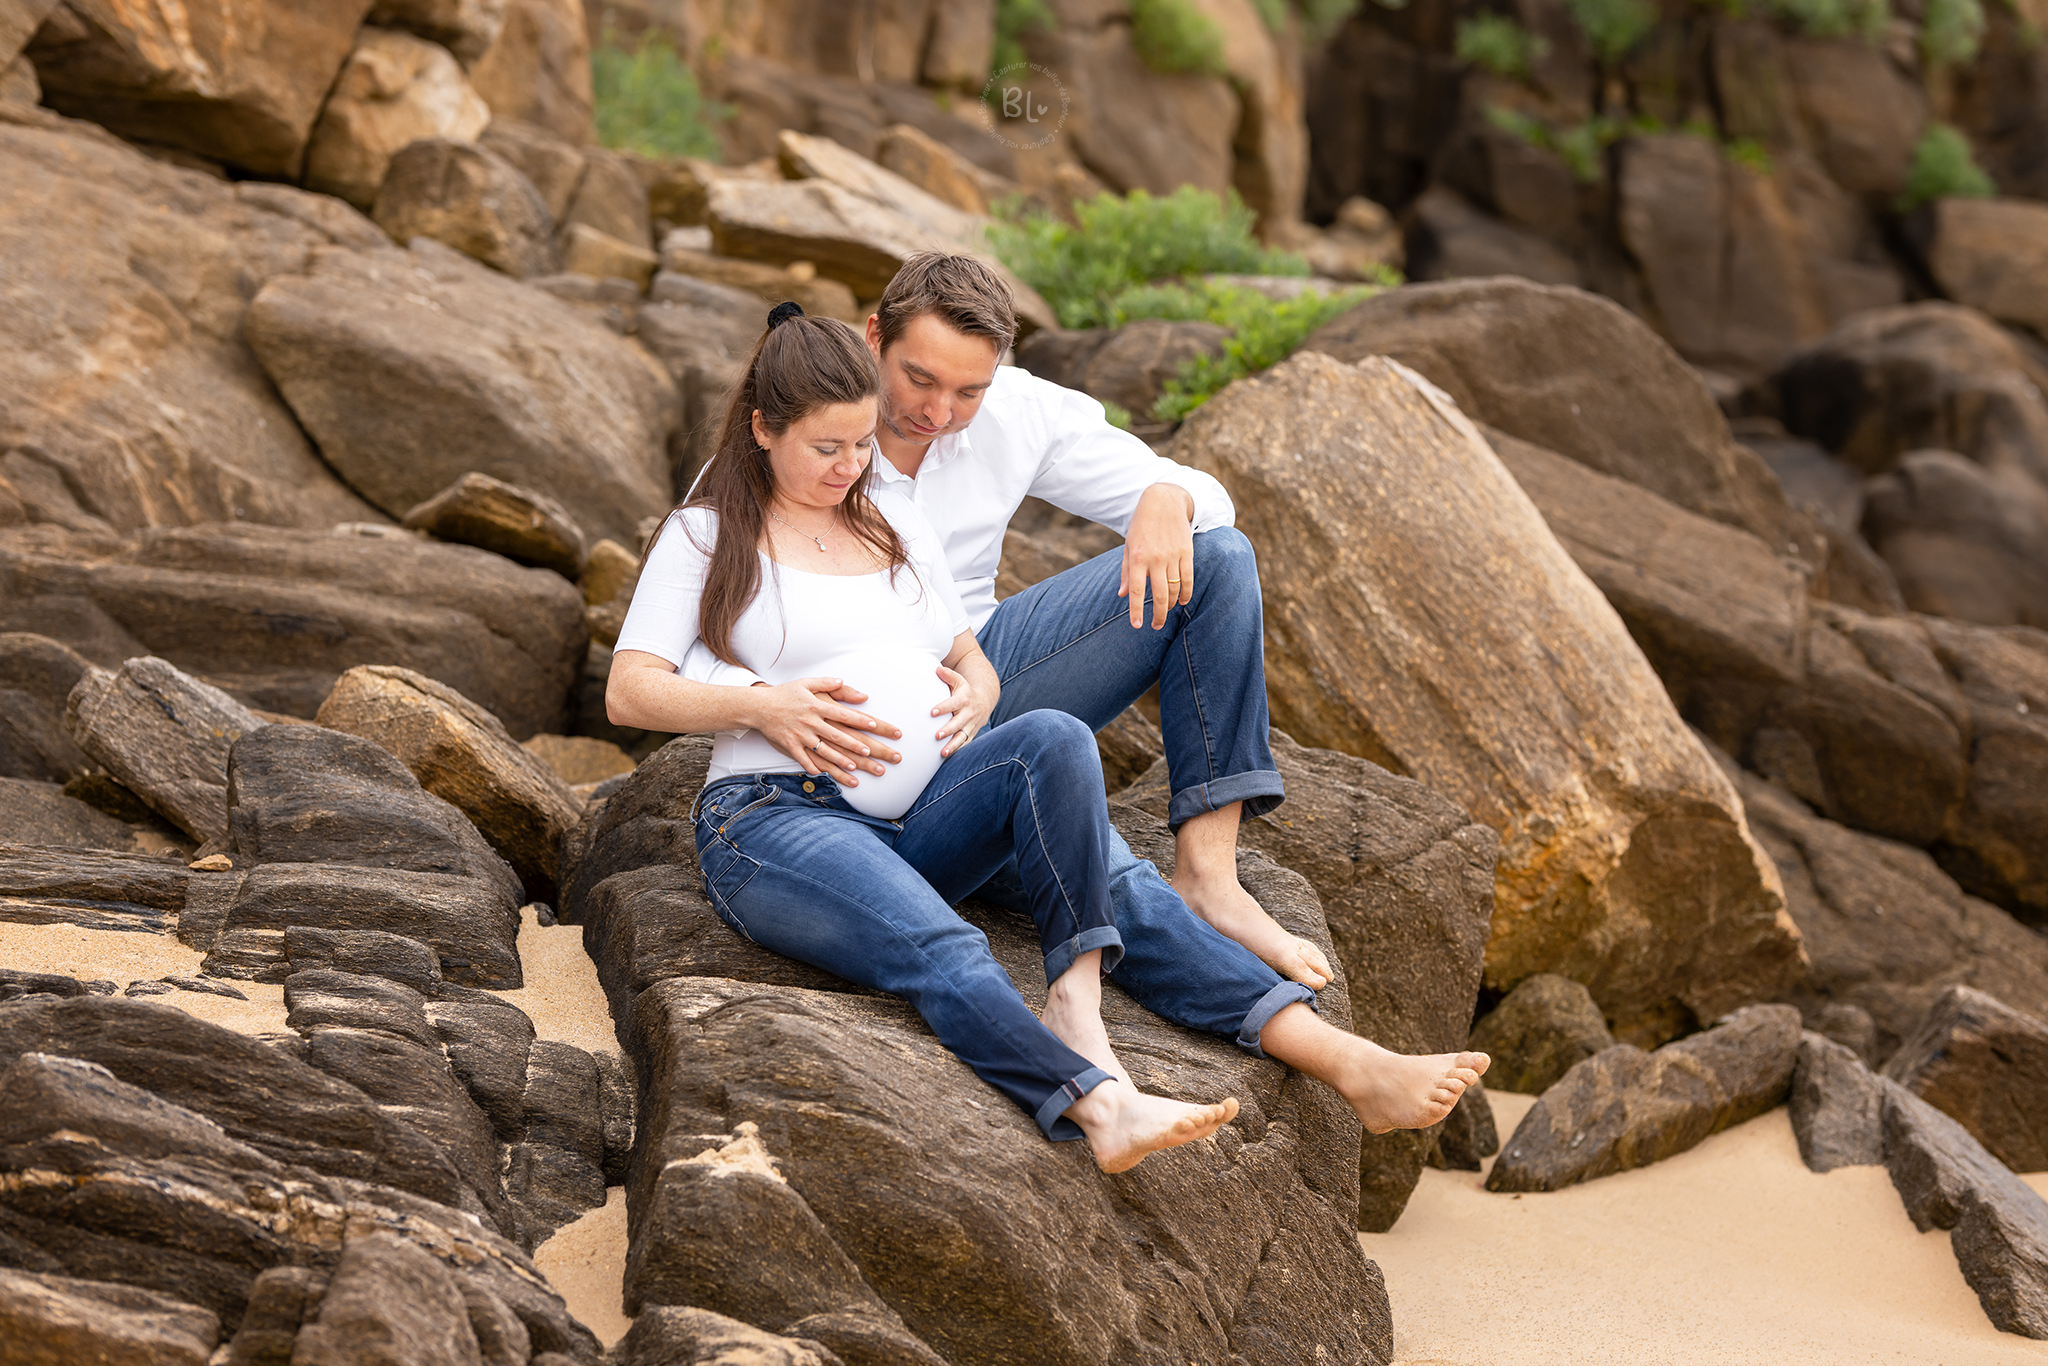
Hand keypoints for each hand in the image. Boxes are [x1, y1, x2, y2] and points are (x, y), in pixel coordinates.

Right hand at [748, 678, 902, 782]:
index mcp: (817, 705)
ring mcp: (800, 734)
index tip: (873, 724)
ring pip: (823, 750)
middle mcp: (810, 721)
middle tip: (870, 752)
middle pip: (837, 735)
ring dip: (838, 759)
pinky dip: (812, 767)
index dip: (858, 719)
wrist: (759, 705)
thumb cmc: (785, 693)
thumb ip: (827, 683)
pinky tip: (823, 774)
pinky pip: (802, 759)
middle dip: (854, 744)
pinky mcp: (789, 744)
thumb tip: (844, 681)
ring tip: (853, 767)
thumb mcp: (806, 683)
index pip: (842, 714)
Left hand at [932, 662, 993, 756]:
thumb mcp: (959, 680)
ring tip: (943, 752)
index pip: (953, 703)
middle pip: (958, 723)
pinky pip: (965, 744)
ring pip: (962, 737)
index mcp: (964, 699)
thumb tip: (937, 668)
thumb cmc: (965, 690)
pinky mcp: (971, 734)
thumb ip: (948, 675)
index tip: (932, 712)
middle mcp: (969, 714)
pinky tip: (947, 757)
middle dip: (948, 730)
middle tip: (937, 735)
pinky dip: (958, 751)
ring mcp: (971, 725)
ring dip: (953, 745)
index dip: (943, 707)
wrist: (984, 701)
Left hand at [1120, 483, 1193, 629]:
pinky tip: (1183, 601)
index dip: (1136, 610)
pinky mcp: (1187, 552)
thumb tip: (1123, 595)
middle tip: (1156, 626)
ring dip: (1171, 605)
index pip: (1137, 591)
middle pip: (1160, 595)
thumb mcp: (1129, 546)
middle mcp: (1156, 558)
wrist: (1164, 501)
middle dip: (1159, 615)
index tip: (1137, 626)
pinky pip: (1188, 579)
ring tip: (1167, 611)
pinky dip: (1187, 593)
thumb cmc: (1142, 526)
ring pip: (1175, 589)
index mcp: (1138, 557)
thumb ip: (1127, 572)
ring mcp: (1173, 556)